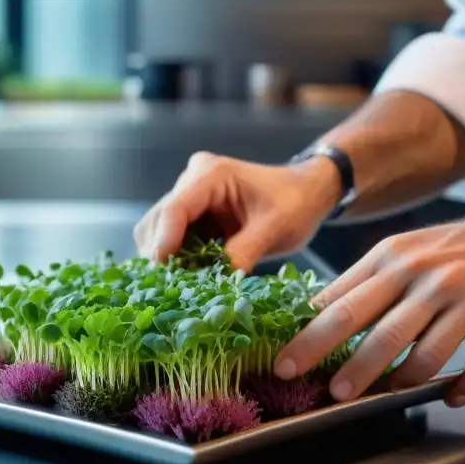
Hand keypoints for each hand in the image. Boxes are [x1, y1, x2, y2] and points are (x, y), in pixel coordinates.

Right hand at [133, 151, 341, 271]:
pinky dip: (179, 259)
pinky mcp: (193, 213)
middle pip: (157, 221)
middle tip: (174, 288)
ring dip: (169, 259)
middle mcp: (192, 179)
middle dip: (161, 256)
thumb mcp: (274, 230)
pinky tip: (192, 276)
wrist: (307, 192)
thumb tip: (214, 285)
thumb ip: (242, 253)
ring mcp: (189, 195)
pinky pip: (173, 238)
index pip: (173, 211)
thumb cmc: (296, 203)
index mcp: (211, 175)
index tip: (165, 277)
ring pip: (158, 231)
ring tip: (185, 285)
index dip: (164, 245)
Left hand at [274, 207, 464, 405]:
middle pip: (378, 330)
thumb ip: (359, 284)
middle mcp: (427, 278)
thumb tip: (310, 318)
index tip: (285, 364)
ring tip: (384, 397)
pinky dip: (463, 388)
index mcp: (392, 261)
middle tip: (329, 392)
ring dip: (402, 381)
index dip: (310, 338)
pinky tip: (448, 398)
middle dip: (349, 366)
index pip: (340, 303)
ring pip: (426, 353)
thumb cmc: (450, 250)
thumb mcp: (399, 252)